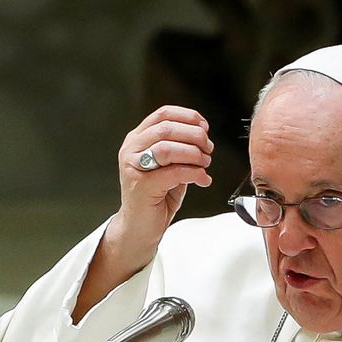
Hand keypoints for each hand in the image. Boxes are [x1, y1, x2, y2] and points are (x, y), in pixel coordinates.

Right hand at [113, 105, 214, 258]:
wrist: (140, 227)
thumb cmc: (156, 197)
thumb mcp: (169, 166)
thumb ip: (180, 149)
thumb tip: (203, 137)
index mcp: (138, 139)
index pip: (163, 114)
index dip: (188, 116)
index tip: (205, 127)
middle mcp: (132, 149)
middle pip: (167, 129)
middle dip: (195, 136)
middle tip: (208, 149)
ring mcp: (134, 167)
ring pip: (168, 148)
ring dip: (194, 154)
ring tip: (205, 164)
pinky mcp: (141, 185)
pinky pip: (173, 172)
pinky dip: (193, 173)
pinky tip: (202, 179)